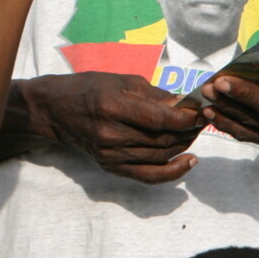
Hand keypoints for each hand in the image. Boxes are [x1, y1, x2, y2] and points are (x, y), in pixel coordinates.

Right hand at [23, 73, 203, 183]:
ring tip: (194, 132)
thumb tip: (184, 104)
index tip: (200, 110)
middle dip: (188, 130)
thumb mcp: (121, 81)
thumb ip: (154, 95)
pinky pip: (149, 176)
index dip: (184, 118)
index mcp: (111, 106)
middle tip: (202, 119)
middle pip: (162, 139)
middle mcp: (110, 134)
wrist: (56, 110)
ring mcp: (110, 154)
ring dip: (184, 145)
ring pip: (160, 156)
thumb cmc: (88, 88)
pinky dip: (173, 172)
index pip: (158, 119)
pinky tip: (189, 162)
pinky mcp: (111, 167)